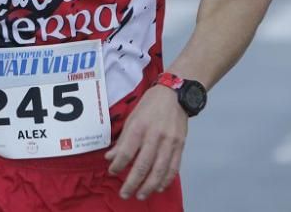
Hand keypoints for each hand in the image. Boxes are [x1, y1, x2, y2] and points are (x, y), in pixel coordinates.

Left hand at [105, 85, 187, 200]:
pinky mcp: (180, 145)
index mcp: (139, 127)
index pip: (126, 152)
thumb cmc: (150, 105)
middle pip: (142, 165)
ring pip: (159, 170)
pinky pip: (173, 167)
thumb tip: (110, 158)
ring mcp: (169, 142)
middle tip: (124, 194)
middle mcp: (154, 135)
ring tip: (141, 195)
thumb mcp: (132, 118)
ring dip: (149, 186)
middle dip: (132, 183)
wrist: (175, 95)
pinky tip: (158, 187)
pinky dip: (166, 180)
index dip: (118, 165)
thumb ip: (122, 140)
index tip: (112, 172)